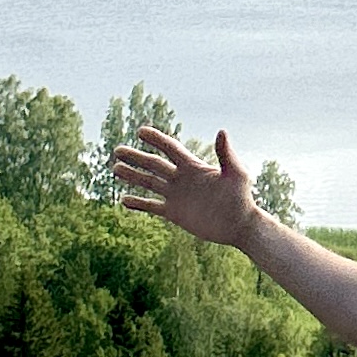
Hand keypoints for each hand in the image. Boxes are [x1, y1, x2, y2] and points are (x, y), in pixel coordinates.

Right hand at [111, 122, 258, 249]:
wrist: (239, 226)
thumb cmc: (241, 198)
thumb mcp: (236, 174)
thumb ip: (226, 155)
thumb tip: (222, 131)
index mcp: (193, 167)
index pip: (171, 149)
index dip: (156, 139)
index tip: (140, 131)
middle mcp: (182, 179)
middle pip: (154, 164)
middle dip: (136, 157)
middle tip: (117, 150)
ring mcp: (177, 196)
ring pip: (150, 183)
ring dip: (133, 176)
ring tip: (115, 169)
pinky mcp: (175, 213)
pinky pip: (152, 207)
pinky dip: (139, 203)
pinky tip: (124, 200)